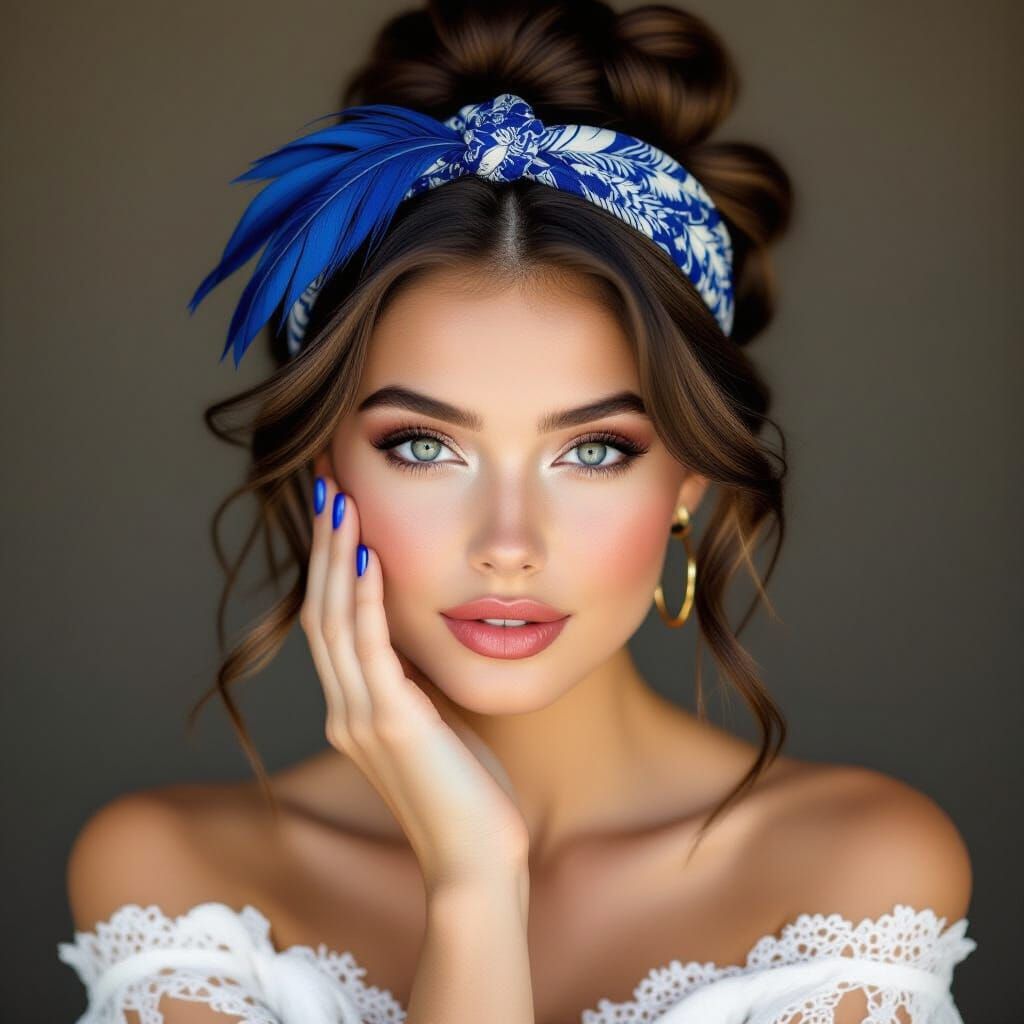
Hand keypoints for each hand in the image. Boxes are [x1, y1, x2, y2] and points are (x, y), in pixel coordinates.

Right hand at [300, 455, 530, 892]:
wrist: (476, 864)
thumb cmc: (467, 796)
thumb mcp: (438, 726)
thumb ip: (418, 686)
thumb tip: (423, 642)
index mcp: (356, 708)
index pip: (332, 622)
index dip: (330, 565)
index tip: (337, 512)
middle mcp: (346, 708)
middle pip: (321, 610)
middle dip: (324, 546)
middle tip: (325, 486)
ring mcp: (362, 717)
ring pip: (336, 620)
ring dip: (339, 558)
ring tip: (341, 502)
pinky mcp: (392, 724)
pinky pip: (371, 648)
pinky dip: (368, 597)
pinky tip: (373, 555)